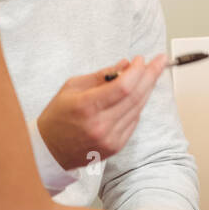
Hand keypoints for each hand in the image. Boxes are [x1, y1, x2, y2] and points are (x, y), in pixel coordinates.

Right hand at [36, 54, 167, 170]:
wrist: (49, 150)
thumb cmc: (58, 116)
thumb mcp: (72, 87)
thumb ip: (101, 76)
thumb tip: (126, 64)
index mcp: (86, 107)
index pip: (123, 87)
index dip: (137, 71)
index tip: (141, 59)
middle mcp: (100, 125)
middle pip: (136, 96)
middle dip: (151, 75)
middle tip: (160, 60)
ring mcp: (110, 138)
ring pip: (138, 108)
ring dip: (147, 89)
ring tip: (151, 74)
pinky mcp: (116, 146)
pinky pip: (134, 121)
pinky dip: (138, 105)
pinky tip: (138, 94)